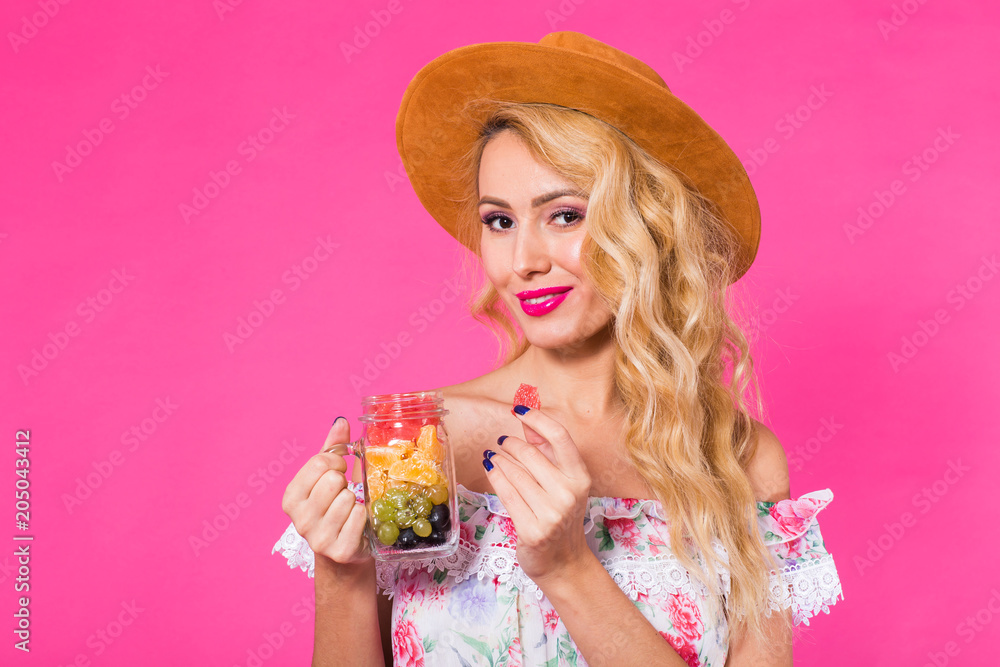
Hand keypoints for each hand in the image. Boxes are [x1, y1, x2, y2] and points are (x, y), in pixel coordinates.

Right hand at [281, 418, 370, 564]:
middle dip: (345, 482)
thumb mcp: (328, 476)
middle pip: (333, 480)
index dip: (336, 462)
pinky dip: (364, 515)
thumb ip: (333, 448)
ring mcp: (318, 538)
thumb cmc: (334, 508)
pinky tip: (358, 523)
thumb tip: (340, 422)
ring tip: (350, 510)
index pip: (319, 463)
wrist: (343, 554)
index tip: (339, 471)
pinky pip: (359, 516)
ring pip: (348, 498)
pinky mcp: (340, 550)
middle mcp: (299, 520)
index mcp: (291, 498)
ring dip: (356, 500)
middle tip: (345, 493)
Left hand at [484, 406, 593, 583]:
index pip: (560, 437)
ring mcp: (551, 513)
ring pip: (514, 473)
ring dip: (499, 459)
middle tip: (502, 441)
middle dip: (510, 443)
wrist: (563, 562)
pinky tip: (491, 468)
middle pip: (530, 453)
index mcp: (581, 478)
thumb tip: (527, 424)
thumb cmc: (561, 517)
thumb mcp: (564, 483)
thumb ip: (547, 452)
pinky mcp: (532, 529)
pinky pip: (506, 493)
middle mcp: (569, 494)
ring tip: (493, 455)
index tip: (519, 410)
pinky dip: (495, 476)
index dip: (537, 418)